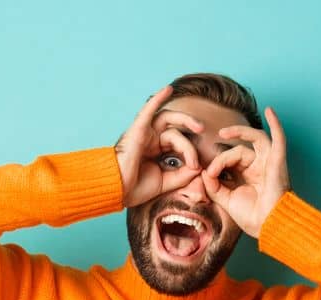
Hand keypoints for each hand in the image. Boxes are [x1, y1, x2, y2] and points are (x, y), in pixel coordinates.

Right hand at [114, 85, 204, 207]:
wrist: (116, 190)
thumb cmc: (136, 187)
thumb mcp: (167, 182)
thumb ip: (184, 174)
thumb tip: (201, 167)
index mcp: (157, 150)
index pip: (179, 143)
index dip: (191, 153)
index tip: (197, 168)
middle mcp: (151, 138)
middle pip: (176, 128)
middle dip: (191, 128)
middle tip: (203, 131)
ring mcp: (144, 133)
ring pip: (168, 120)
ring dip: (185, 119)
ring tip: (199, 126)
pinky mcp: (138, 130)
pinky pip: (147, 111)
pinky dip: (157, 99)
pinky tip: (168, 89)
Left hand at [201, 106, 289, 238]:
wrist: (269, 226)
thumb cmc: (253, 216)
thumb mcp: (226, 199)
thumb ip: (213, 186)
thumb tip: (204, 172)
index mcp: (250, 175)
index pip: (231, 160)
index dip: (218, 164)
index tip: (209, 175)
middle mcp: (261, 166)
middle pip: (240, 150)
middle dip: (223, 154)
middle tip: (212, 160)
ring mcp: (270, 163)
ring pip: (255, 139)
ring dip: (241, 132)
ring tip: (225, 131)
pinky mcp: (278, 162)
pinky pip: (278, 139)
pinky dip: (276, 124)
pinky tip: (270, 111)